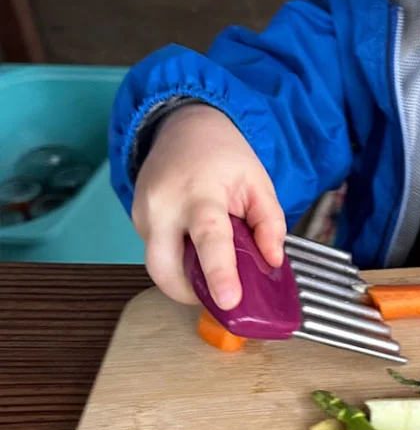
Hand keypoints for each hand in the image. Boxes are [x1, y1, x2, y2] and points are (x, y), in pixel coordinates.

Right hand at [132, 104, 285, 309]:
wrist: (184, 127)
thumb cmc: (225, 156)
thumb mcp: (259, 182)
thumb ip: (270, 223)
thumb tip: (273, 261)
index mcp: (201, 192)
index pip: (209, 237)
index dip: (219, 273)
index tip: (230, 301)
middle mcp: (164, 206)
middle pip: (164, 267)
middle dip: (189, 293)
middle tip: (219, 298)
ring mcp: (143, 214)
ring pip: (157, 265)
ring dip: (183, 279)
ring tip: (211, 271)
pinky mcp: (135, 220)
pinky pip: (156, 252)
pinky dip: (177, 260)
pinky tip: (195, 247)